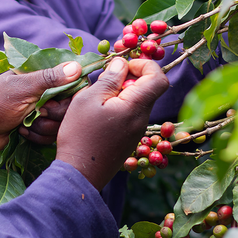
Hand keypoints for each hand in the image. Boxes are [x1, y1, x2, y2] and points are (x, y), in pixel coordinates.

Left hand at [0, 62, 82, 152]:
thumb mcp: (22, 87)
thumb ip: (50, 78)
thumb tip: (77, 67)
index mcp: (41, 77)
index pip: (72, 82)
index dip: (72, 93)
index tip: (63, 100)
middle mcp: (44, 94)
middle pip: (70, 106)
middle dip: (54, 114)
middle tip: (37, 111)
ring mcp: (41, 113)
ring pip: (61, 124)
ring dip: (43, 127)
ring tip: (25, 123)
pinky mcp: (38, 130)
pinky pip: (51, 136)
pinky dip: (38, 137)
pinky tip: (22, 132)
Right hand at [56, 57, 169, 188]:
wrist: (79, 174)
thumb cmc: (81, 134)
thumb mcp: (89, 99)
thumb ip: (109, 79)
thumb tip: (122, 64)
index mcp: (136, 106)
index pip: (159, 77)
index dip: (144, 64)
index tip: (123, 65)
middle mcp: (143, 119)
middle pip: (149, 88)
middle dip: (130, 77)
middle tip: (106, 79)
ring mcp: (137, 130)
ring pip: (139, 101)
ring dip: (123, 92)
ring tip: (98, 97)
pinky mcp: (129, 139)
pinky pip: (131, 114)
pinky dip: (120, 105)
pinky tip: (99, 112)